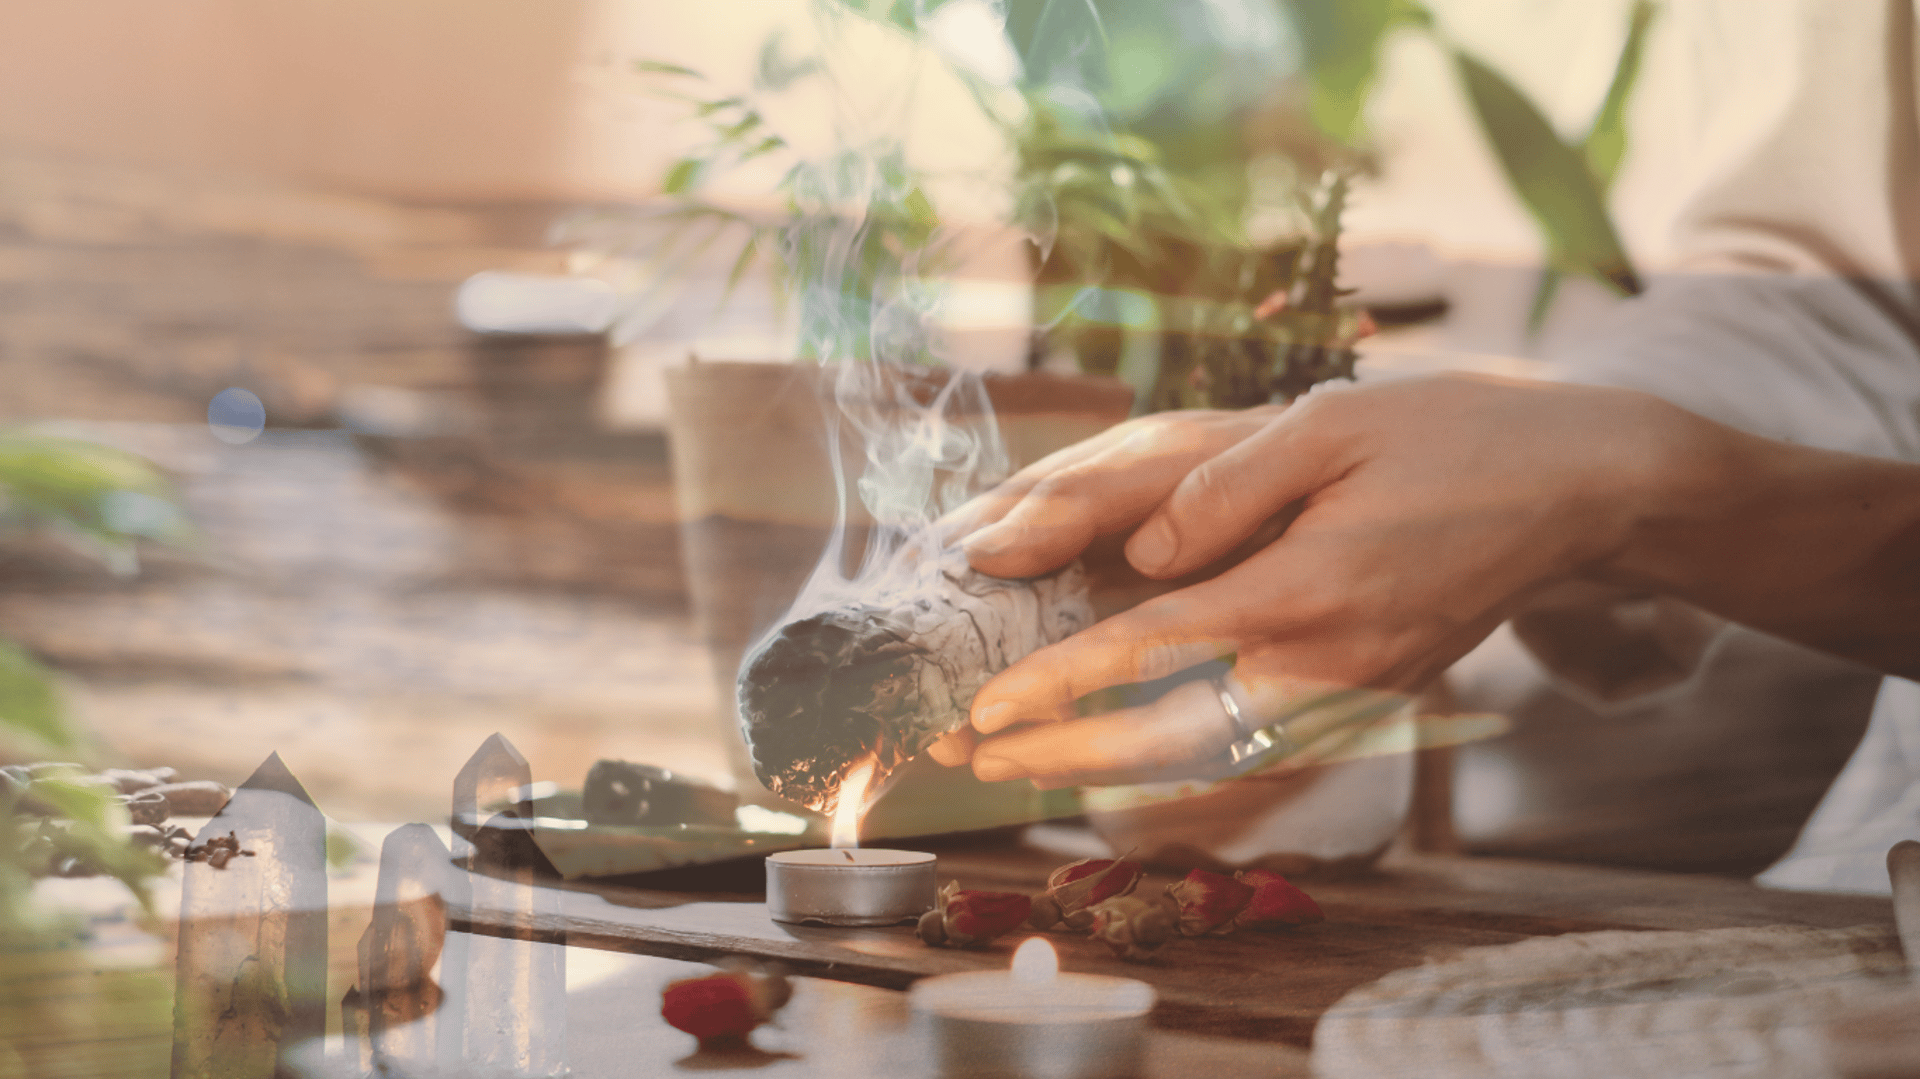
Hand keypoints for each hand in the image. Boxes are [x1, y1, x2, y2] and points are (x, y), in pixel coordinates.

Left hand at [941, 374, 1695, 787]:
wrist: (1574, 490)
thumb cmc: (1451, 438)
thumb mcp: (1336, 423)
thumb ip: (1229, 485)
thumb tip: (1146, 547)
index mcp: (1307, 588)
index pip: (1153, 651)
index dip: (1060, 683)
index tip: (986, 708)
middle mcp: (1329, 662)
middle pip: (1170, 739)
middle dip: (1065, 758)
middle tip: (975, 763)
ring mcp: (1354, 693)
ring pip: (1214, 762)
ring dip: (1112, 773)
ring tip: (1024, 772)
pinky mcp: (1369, 698)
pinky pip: (1259, 751)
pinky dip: (1183, 767)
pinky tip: (1125, 762)